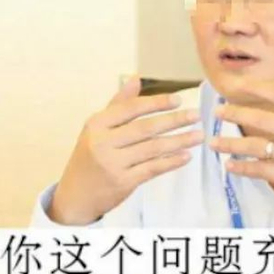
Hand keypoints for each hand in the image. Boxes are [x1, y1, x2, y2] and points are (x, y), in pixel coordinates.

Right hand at [48, 77, 203, 224]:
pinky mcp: (123, 183)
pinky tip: (186, 156)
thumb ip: (118, 104)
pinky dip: (171, 162)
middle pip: (145, 128)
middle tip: (196, 115)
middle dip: (174, 121)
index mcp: (97, 124)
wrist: (75, 195)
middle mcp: (103, 143)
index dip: (156, 103)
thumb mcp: (97, 128)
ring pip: (153, 149)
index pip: (131, 108)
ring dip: (179, 141)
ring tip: (198, 136)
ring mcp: (113, 164)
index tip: (178, 100)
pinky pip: (153, 169)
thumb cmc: (89, 156)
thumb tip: (135, 78)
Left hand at [210, 62, 273, 222]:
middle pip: (263, 120)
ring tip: (213, 142)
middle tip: (216, 111)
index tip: (239, 84)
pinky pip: (263, 172)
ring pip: (258, 148)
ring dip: (232, 144)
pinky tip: (230, 166)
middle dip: (236, 114)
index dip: (258, 88)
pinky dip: (244, 169)